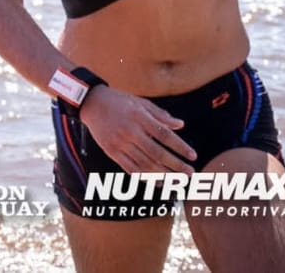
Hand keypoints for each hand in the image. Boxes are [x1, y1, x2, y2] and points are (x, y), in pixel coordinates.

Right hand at [77, 87, 196, 173]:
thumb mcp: (141, 102)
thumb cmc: (120, 101)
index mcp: (139, 117)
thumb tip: (180, 125)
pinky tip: (158, 182)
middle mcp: (130, 131)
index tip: (193, 156)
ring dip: (164, 175)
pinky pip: (131, 169)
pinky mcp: (111, 152)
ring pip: (145, 164)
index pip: (164, 135)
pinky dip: (146, 178)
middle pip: (157, 153)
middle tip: (190, 173)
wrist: (91, 103)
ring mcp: (119, 143)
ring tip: (177, 181)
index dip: (180, 147)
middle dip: (176, 165)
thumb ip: (160, 115)